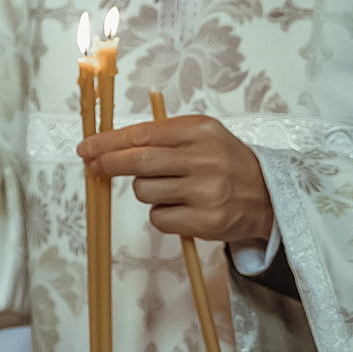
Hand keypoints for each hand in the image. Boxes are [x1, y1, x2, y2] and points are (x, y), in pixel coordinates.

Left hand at [78, 113, 273, 246]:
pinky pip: (158, 217)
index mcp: (199, 131)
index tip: (86, 148)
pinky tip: (182, 208)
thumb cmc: (223, 162)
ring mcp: (205, 191)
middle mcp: (203, 158)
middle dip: (108, 164)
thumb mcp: (201, 136)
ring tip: (170, 189)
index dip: (108, 142)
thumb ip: (161, 136)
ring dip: (146, 191)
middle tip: (94, 167)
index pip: (142, 134)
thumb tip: (108, 146)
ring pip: (144, 191)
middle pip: (138, 162)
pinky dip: (162, 214)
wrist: (266, 195)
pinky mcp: (205, 220)